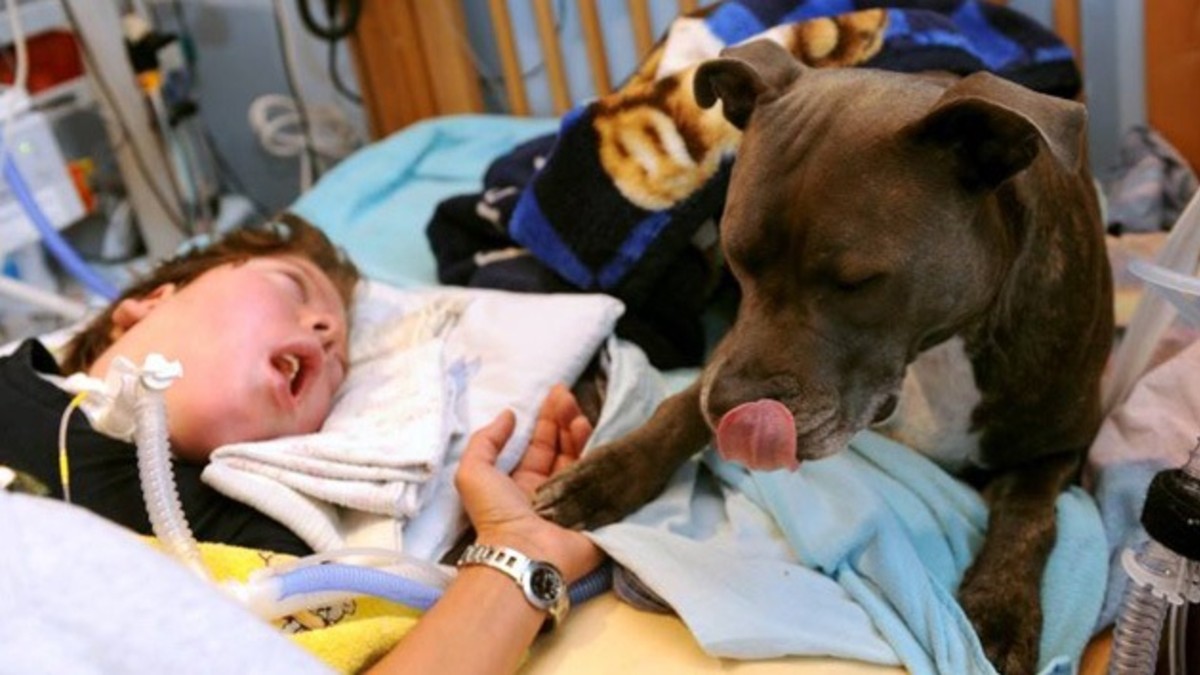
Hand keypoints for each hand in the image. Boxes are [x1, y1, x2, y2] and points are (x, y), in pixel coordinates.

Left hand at [455, 385, 602, 580]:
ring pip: (583, 458)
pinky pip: (600, 476)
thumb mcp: (473, 472)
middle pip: (564, 448)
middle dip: (565, 419)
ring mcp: (576, 500)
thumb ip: (485, 440)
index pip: (541, 445)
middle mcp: (552, 490)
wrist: (524, 552)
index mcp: (524, 484)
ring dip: (581, 432)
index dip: (547, 420)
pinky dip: (598, 453)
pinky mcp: (596, 510)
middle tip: (568, 396)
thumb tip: (508, 414)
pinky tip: (594, 433)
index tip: (555, 395)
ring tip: (578, 412)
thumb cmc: (496, 514)